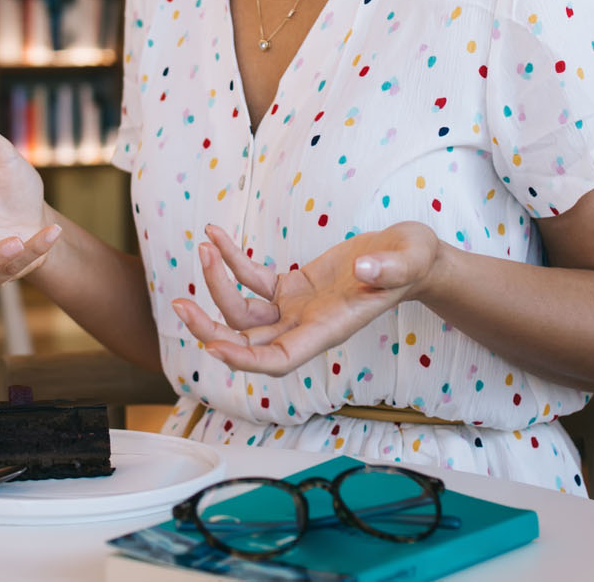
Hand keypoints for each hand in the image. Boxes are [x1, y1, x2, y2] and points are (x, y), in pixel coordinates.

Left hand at [171, 222, 442, 376]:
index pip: (279, 360)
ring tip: (203, 247)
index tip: (213, 347)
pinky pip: (254, 280)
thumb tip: (363, 268)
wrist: (412, 255)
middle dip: (211, 328)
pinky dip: (232, 261)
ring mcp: (297, 308)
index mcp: (330, 328)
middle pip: (249, 341)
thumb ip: (390, 268)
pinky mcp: (293, 287)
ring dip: (217, 285)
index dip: (245, 360)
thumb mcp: (409, 259)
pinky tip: (216, 235)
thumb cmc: (414, 260)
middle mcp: (308, 325)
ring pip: (244, 313)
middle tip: (179, 306)